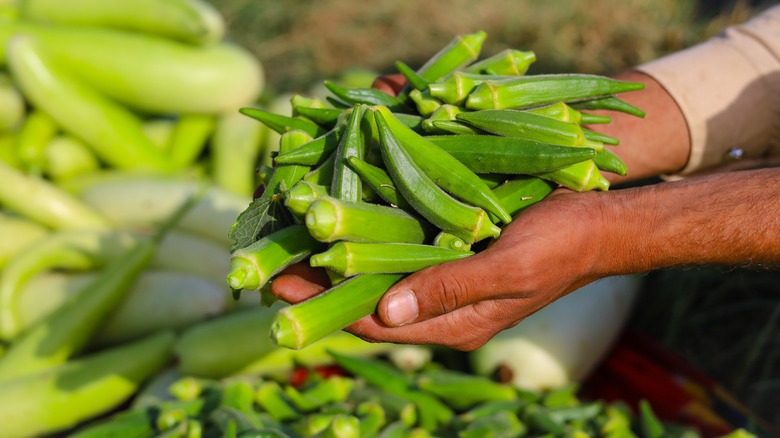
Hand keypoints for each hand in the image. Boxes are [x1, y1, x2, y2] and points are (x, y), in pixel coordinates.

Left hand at [272, 189, 612, 350]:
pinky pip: (399, 252)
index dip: (326, 305)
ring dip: (338, 261)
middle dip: (320, 285)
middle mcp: (443, 307)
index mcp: (457, 323)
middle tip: (270, 261)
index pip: (377, 323)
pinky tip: (342, 219)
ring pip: (379, 277)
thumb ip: (450, 289)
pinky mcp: (451, 252)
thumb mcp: (510, 267)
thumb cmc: (563, 243)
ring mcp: (446, 279)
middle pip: (369, 302)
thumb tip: (385, 313)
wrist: (602, 221)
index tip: (280, 284)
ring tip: (293, 239)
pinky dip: (367, 239)